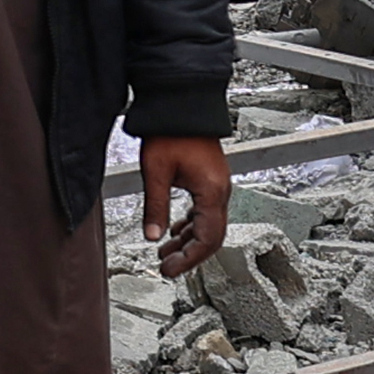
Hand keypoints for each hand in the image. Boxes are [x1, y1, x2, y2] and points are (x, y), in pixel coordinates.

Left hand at [140, 134, 229, 274]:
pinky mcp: (209, 179)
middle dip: (189, 254)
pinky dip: (191, 225)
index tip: (171, 271)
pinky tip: (176, 230)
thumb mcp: (156, 172)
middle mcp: (220, 190)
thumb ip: (155, 207)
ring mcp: (217, 185)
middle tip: (167, 267)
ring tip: (166, 252)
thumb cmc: (172, 131)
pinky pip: (205, 211)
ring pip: (208, 224)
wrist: (182, 103)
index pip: (207, 239)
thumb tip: (153, 236)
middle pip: (212, 236)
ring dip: (188, 240)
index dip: (189, 259)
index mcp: (212, 191)